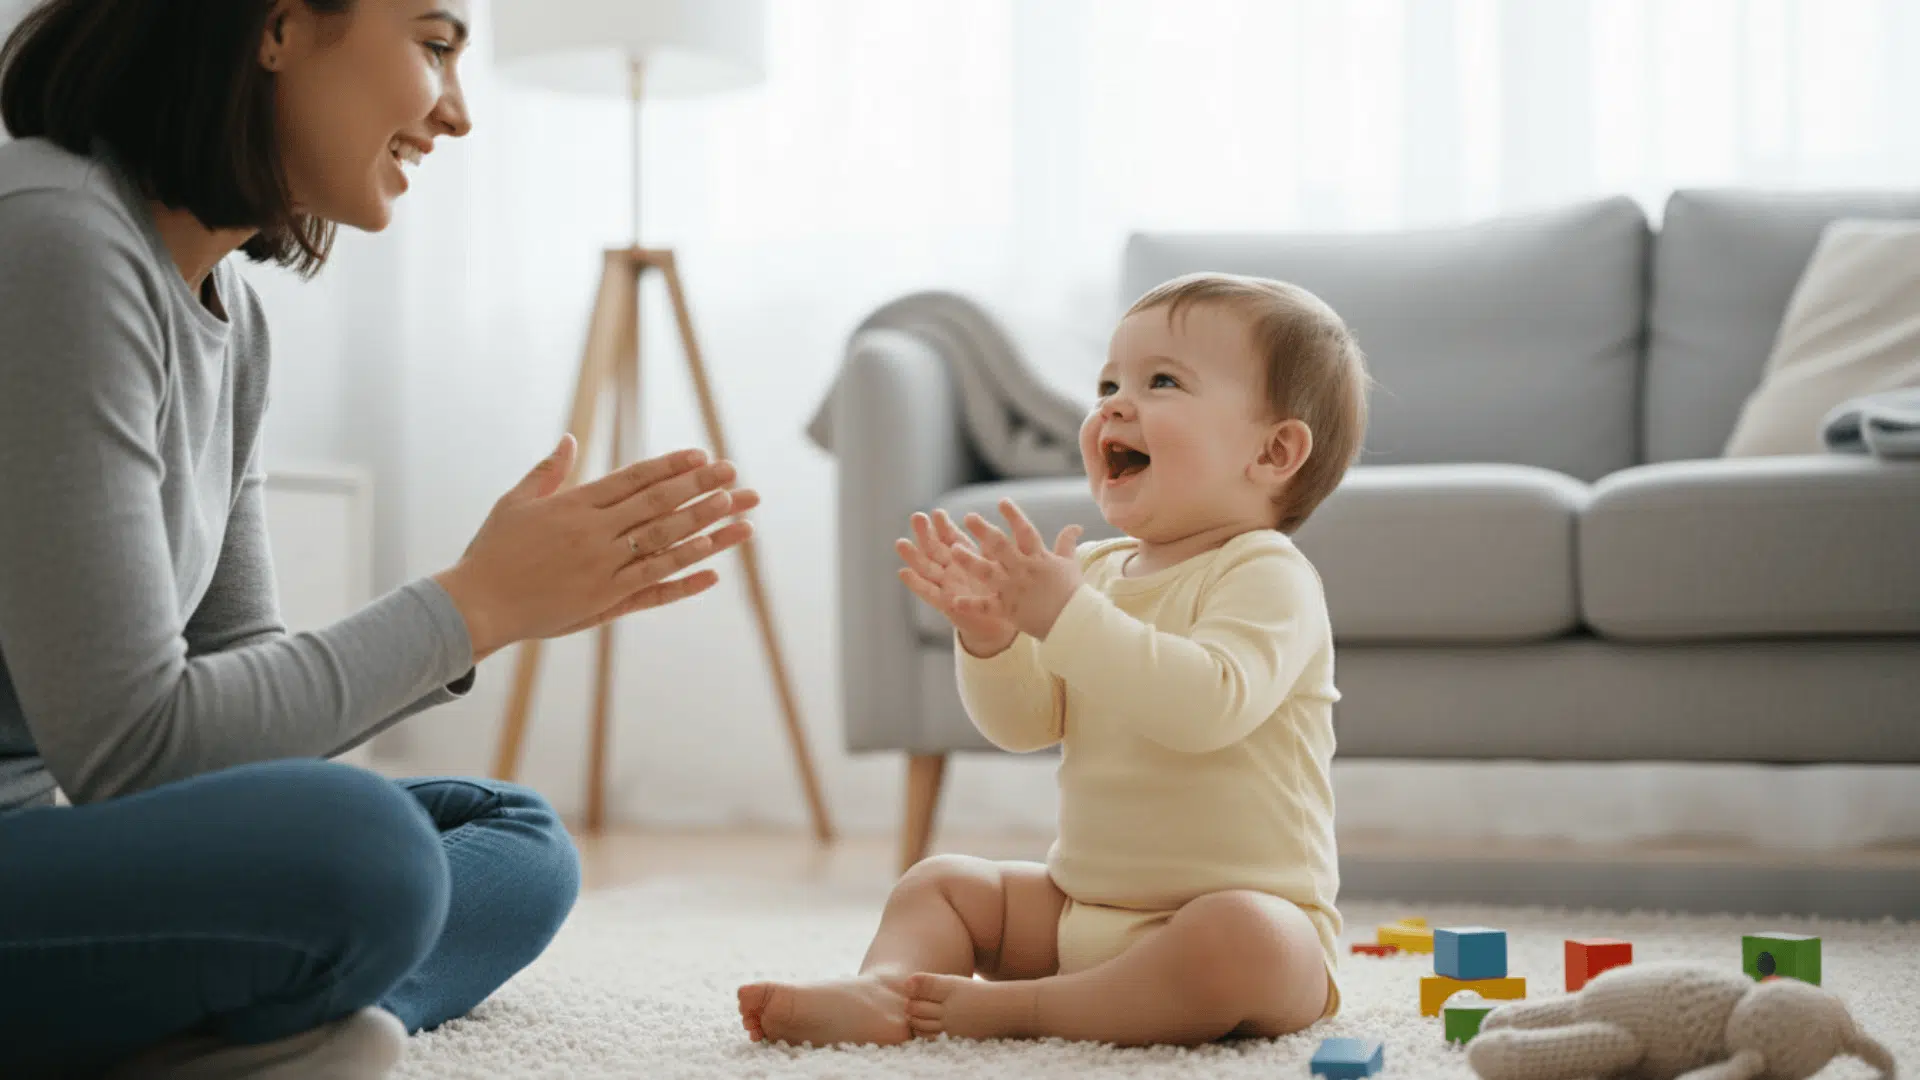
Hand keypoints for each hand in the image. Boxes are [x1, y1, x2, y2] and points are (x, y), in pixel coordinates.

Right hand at [433, 434, 757, 660]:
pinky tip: (715, 574)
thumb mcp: (516, 503)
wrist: (476, 605)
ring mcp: (604, 571)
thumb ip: (548, 472)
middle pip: (660, 508)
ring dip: (708, 532)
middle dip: (702, 490)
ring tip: (741, 517)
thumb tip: (570, 439)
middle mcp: (595, 536)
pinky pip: (654, 591)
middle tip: (736, 476)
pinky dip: (685, 583)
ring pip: (667, 548)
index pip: (635, 480)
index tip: (703, 456)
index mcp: (575, 507)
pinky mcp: (606, 603)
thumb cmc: (493, 550)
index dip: (672, 467)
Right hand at [896, 509, 1017, 656]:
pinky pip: (929, 593)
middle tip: (917, 518)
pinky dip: (916, 583)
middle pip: (936, 548)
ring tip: (901, 543)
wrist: (999, 623)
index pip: (952, 537)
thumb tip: (1021, 526)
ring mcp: (946, 585)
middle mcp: (952, 568)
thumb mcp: (1002, 565)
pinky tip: (903, 572)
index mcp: (965, 556)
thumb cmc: (1001, 590)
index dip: (944, 526)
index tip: (937, 513)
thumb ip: (1000, 546)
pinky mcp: (944, 603)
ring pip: (927, 567)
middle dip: (926, 534)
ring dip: (913, 556)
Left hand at [950, 499, 1083, 640]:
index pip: (1025, 532)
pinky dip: (971, 605)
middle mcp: (1023, 570)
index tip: (1002, 501)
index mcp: (1038, 558)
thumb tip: (1076, 526)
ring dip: (970, 561)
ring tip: (954, 550)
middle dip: (985, 531)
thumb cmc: (1072, 593)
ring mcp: (1014, 590)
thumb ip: (1067, 543)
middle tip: (969, 517)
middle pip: (1001, 547)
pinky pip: (987, 607)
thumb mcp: (1070, 564)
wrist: (1073, 622)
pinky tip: (954, 601)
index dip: (1014, 516)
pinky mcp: (1008, 610)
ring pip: (988, 573)